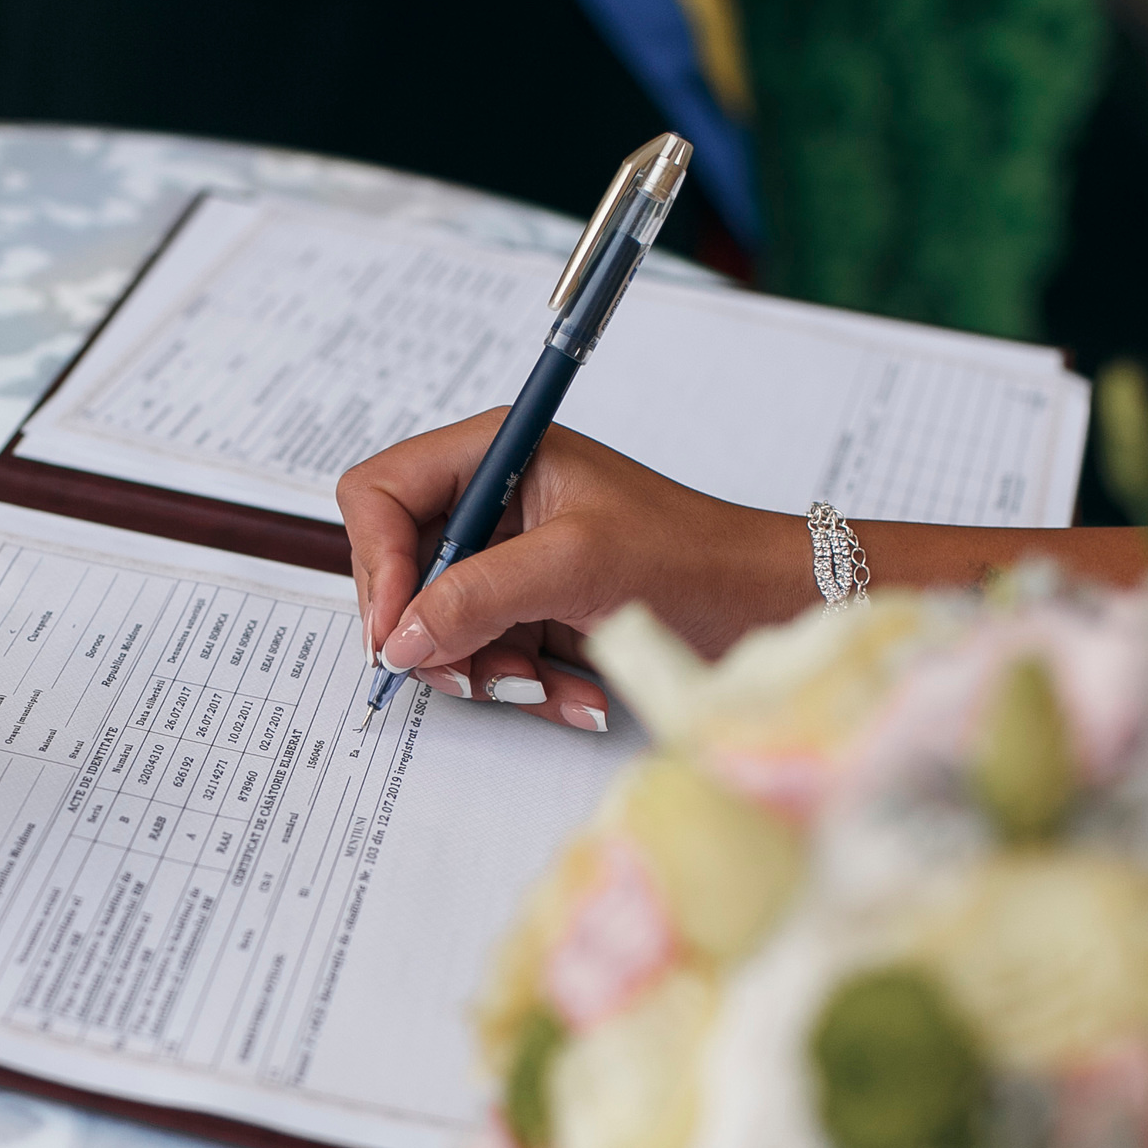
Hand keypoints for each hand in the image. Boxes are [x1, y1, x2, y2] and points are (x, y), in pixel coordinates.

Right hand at [335, 414, 808, 730]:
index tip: (400, 629)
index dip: (380, 563)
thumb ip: (479, 593)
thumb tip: (400, 635)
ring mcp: (508, 562)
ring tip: (544, 684)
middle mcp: (492, 502)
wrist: (768, 607)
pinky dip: (521, 686)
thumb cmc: (694, 558)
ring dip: (484, 670)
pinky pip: (484, 657)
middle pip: (398, 571)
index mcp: (496, 453)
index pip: (379, 493)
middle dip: (434, 631)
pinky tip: (574, 694)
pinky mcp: (530, 612)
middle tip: (472, 669)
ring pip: (436, 628)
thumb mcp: (578, 566)